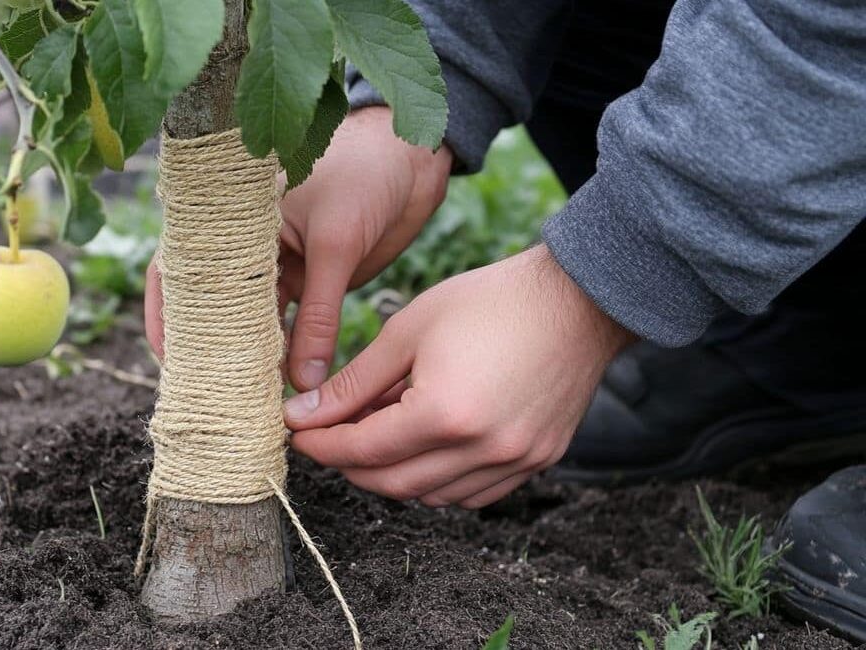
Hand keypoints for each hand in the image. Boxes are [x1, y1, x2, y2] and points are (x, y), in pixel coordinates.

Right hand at [145, 106, 452, 390]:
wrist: (410, 162)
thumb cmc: (363, 176)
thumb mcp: (335, 244)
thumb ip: (320, 315)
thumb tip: (304, 381)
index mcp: (232, 215)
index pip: (182, 268)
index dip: (168, 312)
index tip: (170, 358)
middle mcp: (246, 241)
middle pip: (215, 301)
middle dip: (211, 345)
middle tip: (211, 391)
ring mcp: (278, 262)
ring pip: (253, 318)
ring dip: (250, 354)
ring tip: (246, 396)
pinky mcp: (311, 279)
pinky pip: (291, 322)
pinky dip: (285, 351)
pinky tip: (281, 381)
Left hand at [284, 245, 634, 507]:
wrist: (577, 300)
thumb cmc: (490, 302)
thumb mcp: (408, 332)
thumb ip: (353, 383)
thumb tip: (304, 414)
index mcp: (445, 414)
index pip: (364, 451)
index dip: (323, 445)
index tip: (298, 433)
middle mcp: (483, 449)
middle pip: (394, 484)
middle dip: (350, 465)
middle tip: (329, 436)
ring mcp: (516, 461)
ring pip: (432, 496)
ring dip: (394, 474)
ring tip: (377, 433)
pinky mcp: (538, 461)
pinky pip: (473, 494)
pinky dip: (439, 481)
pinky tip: (424, 447)